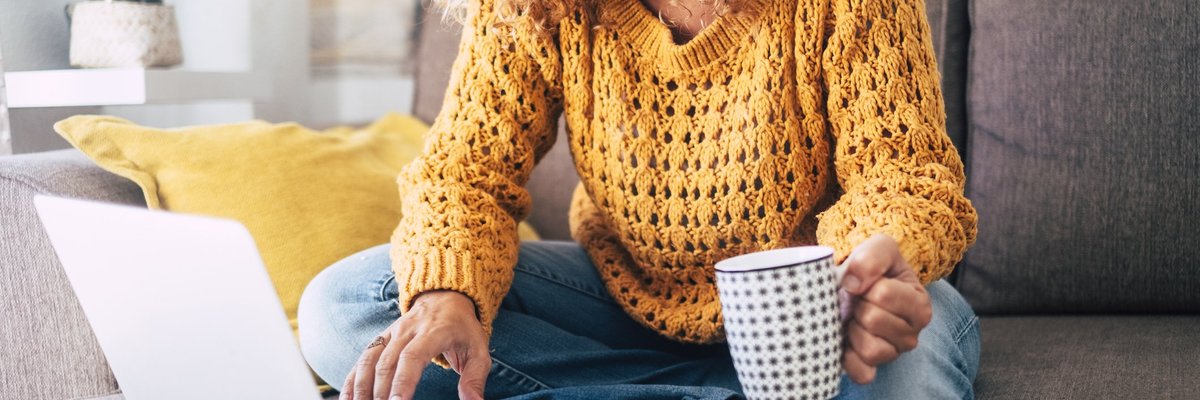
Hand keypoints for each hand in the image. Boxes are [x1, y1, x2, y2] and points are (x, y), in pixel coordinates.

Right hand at [341, 290, 489, 399]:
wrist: (446, 298)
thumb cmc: (463, 330)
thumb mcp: (478, 351)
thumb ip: (475, 379)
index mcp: (433, 332)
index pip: (412, 357)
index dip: (402, 382)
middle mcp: (407, 330)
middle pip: (387, 362)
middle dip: (380, 392)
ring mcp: (391, 333)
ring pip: (369, 360)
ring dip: (362, 388)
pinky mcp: (381, 339)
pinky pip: (362, 359)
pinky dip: (352, 380)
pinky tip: (348, 398)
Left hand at [838, 234, 931, 383]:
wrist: (858, 283)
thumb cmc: (874, 267)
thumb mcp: (880, 247)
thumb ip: (872, 256)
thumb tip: (852, 284)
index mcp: (919, 304)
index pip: (883, 294)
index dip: (865, 284)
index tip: (865, 282)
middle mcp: (912, 334)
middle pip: (873, 320)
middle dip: (857, 306)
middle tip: (857, 301)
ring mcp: (893, 353)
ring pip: (870, 349)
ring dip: (853, 330)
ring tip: (854, 318)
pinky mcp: (873, 368)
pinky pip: (862, 373)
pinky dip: (849, 358)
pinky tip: (846, 340)